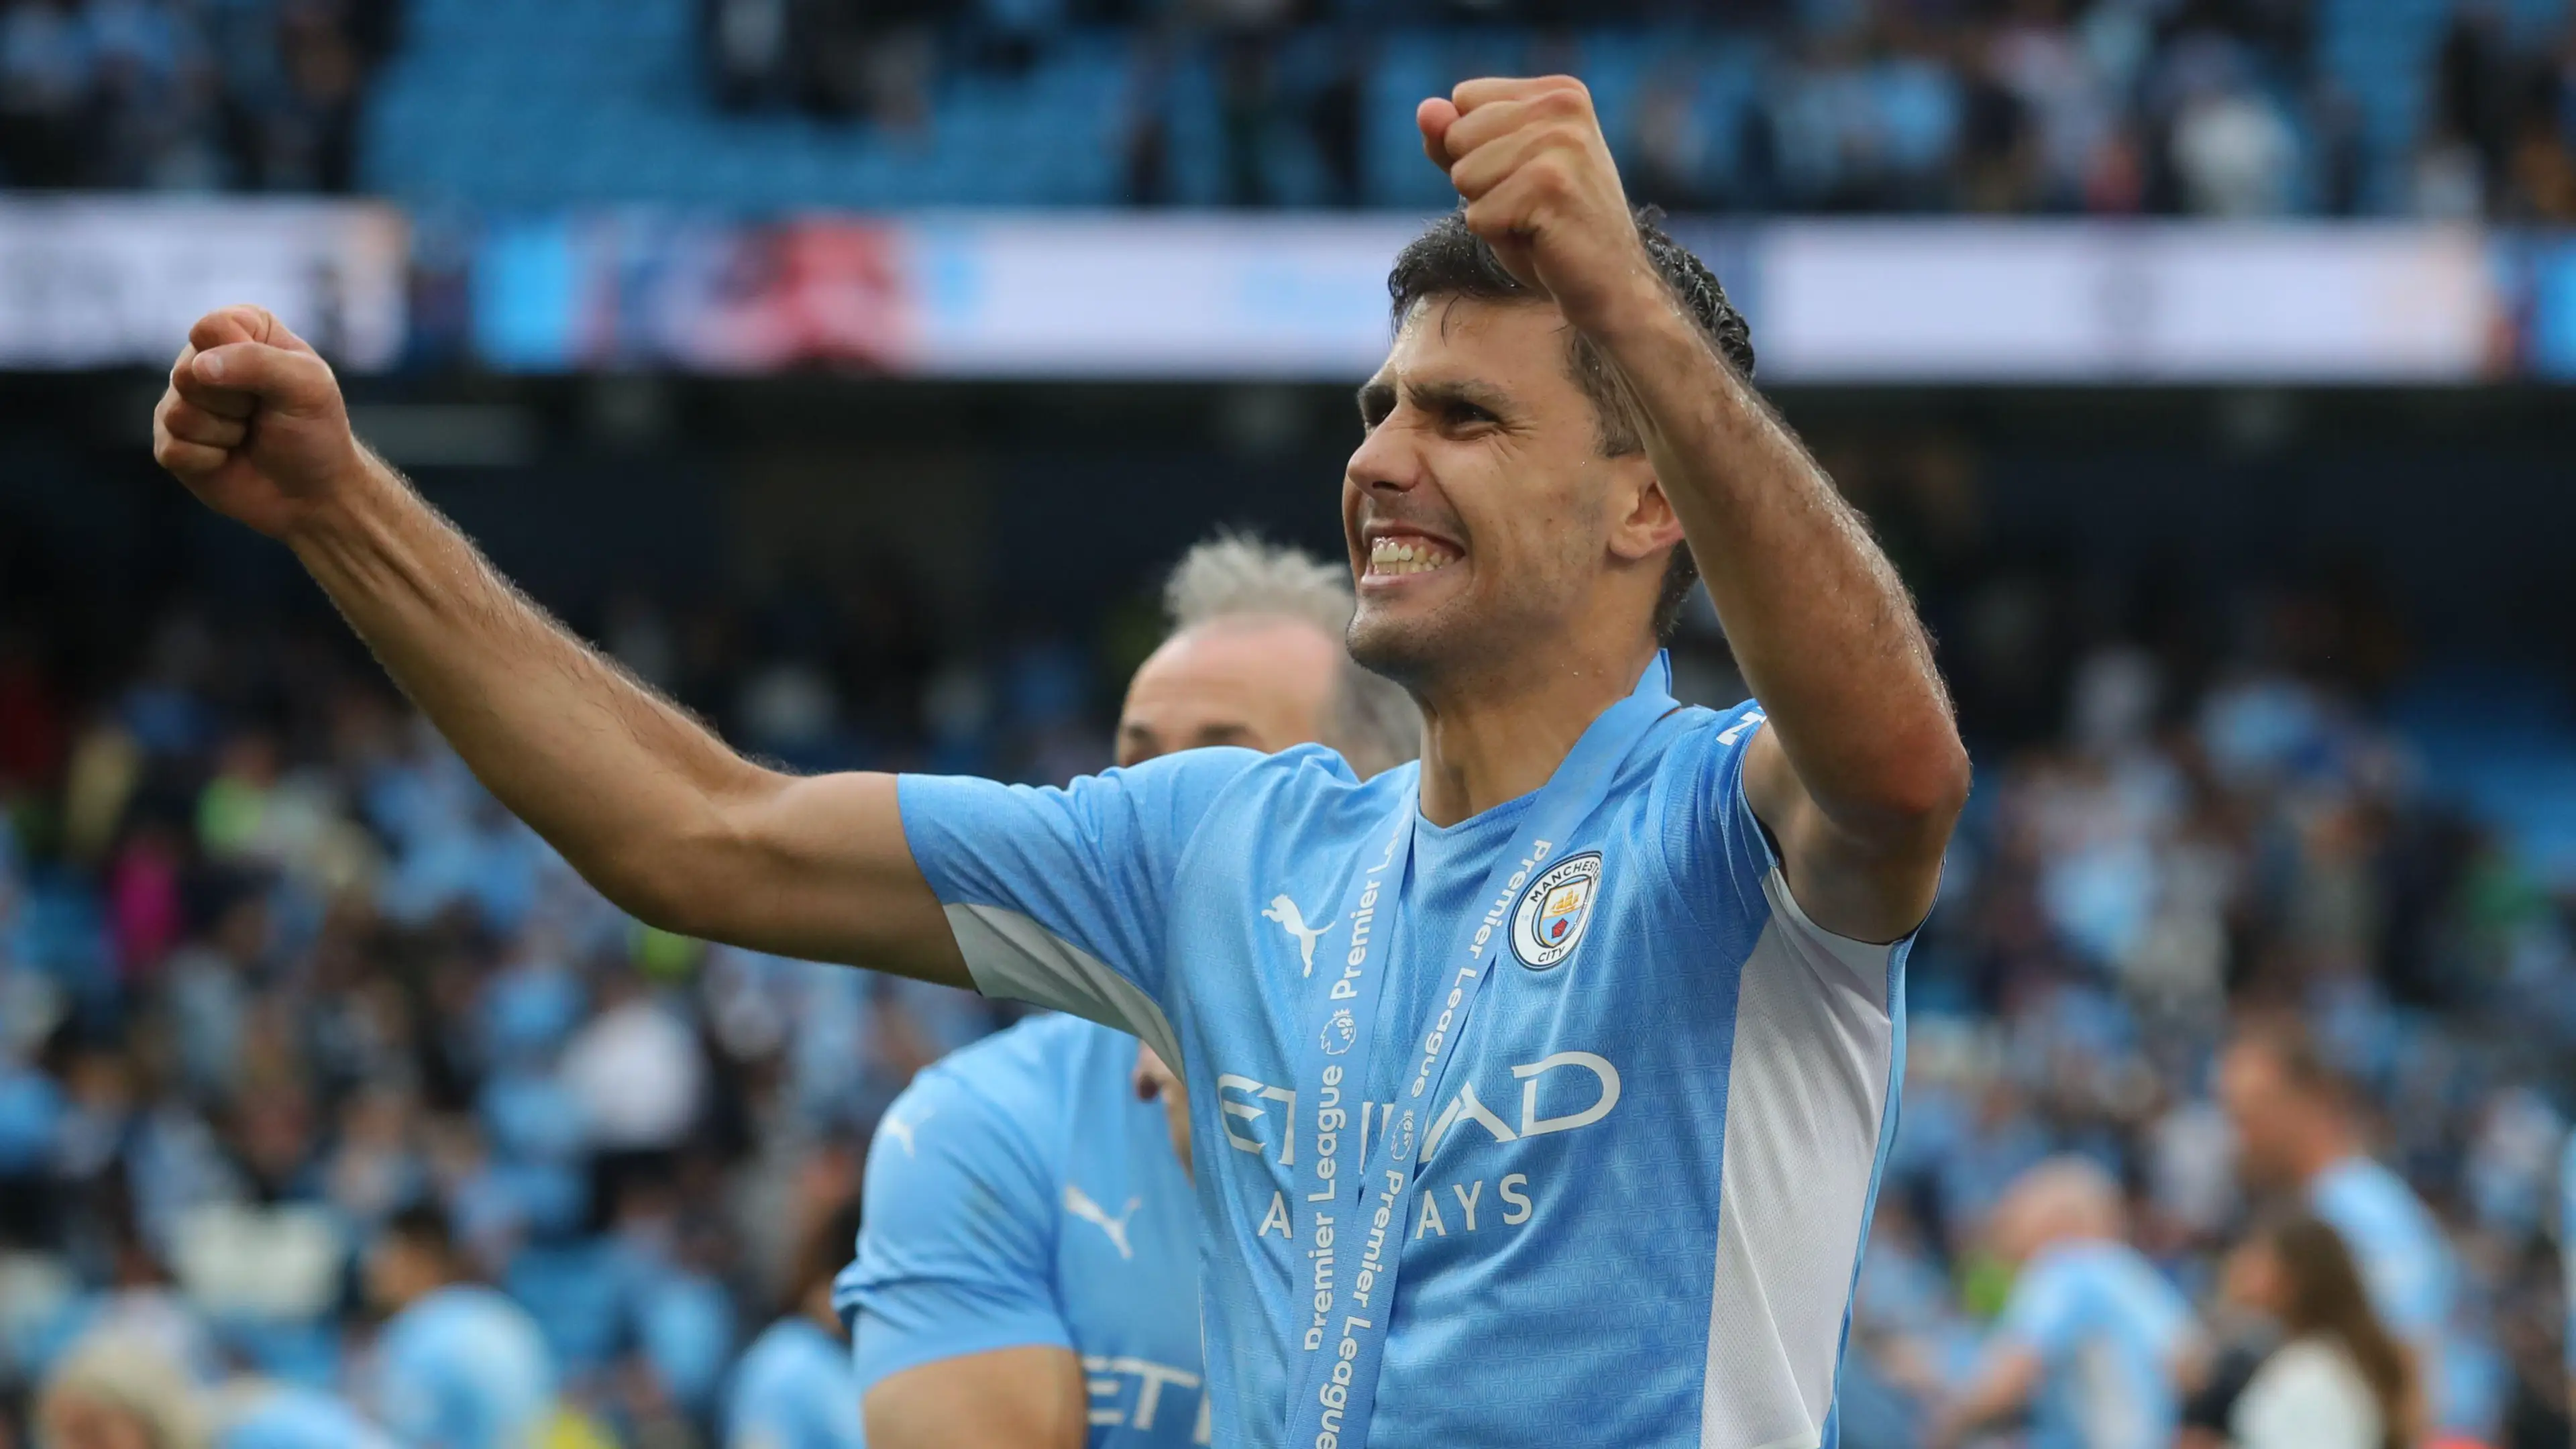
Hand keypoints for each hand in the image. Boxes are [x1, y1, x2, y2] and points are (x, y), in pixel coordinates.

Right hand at [151, 306, 366, 540]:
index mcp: (242, 328)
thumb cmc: (316, 432)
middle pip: (188, 372)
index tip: (276, 381)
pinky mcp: (171, 441)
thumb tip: (198, 368)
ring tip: (248, 435)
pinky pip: (173, 448)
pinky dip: (210, 460)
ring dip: (225, 433)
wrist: (314, 493)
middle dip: (235, 403)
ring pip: (178, 413)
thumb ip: (257, 362)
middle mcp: (205, 358)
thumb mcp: (308, 386)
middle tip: (262, 414)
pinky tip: (229, 458)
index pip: (211, 328)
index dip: (242, 359)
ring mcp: (183, 400)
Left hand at [1419, 76, 1659, 334]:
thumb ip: (1454, 139)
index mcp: (1556, 91)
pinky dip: (1498, 236)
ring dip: (1488, 210)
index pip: (1463, 98)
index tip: (1522, 175)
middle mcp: (1563, 105)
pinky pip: (1478, 214)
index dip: (1474, 147)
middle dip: (1478, 181)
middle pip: (1457, 135)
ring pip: (1464, 175)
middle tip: (1529, 204)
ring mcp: (1562, 143)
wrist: (1609, 283)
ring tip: (1534, 220)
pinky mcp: (1552, 186)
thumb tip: (1425, 110)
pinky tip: (1540, 239)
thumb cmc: (1549, 230)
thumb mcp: (1494, 176)